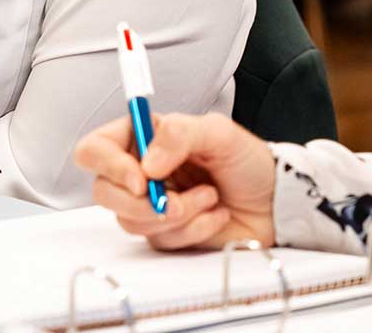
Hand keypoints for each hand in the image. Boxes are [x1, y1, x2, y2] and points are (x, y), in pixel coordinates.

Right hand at [73, 112, 275, 250]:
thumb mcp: (219, 133)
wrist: (275, 201)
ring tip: (208, 197)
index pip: (96, 149)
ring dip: (176, 214)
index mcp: (143, 138)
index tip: (140, 180)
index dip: (108, 166)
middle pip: (103, 191)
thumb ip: (180, 134)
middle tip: (173, 201)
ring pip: (130, 221)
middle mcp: (140, 170)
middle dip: (140, 203)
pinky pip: (160, 239)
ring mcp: (149, 204)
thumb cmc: (248, 161)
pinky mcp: (165, 232)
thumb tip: (147, 163)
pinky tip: (214, 213)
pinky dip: (192, 228)